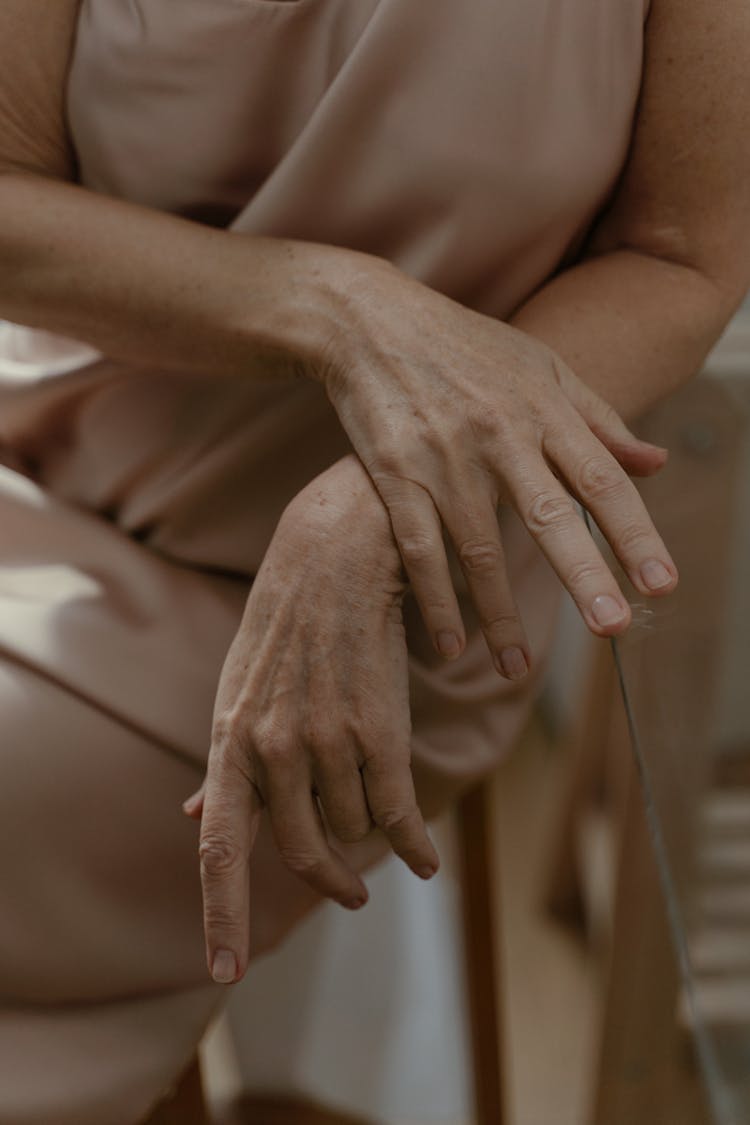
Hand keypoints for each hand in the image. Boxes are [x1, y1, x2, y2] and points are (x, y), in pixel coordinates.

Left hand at [186, 456, 438, 983]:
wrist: (338, 557)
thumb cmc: (284, 626)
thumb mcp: (239, 691)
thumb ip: (224, 765)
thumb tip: (191, 822)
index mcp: (229, 741)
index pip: (218, 850)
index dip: (221, 916)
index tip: (224, 972)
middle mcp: (272, 749)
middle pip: (302, 851)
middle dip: (329, 881)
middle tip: (351, 893)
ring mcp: (327, 740)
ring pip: (355, 826)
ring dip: (369, 830)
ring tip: (382, 808)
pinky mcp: (381, 729)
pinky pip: (400, 814)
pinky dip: (416, 846)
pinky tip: (427, 860)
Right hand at [314, 254, 676, 676]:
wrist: (371, 323)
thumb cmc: (467, 348)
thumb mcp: (541, 367)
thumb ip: (599, 419)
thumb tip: (656, 463)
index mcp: (544, 407)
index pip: (602, 479)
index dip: (635, 533)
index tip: (663, 585)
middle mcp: (499, 434)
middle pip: (550, 515)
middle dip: (585, 576)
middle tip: (614, 630)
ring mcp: (444, 457)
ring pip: (478, 548)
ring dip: (499, 613)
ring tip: (517, 667)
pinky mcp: (394, 475)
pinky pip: (418, 548)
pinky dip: (434, 599)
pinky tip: (450, 644)